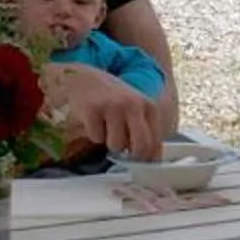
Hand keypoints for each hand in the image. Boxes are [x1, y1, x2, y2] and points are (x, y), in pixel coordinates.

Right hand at [43, 63, 160, 158]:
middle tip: (124, 152)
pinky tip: (94, 120)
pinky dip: (95, 135)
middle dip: (132, 156)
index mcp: (148, 105)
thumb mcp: (135, 110)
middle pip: (140, 147)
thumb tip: (154, 160)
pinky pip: (97, 138)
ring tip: (107, 126)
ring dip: (109, 142)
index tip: (139, 158)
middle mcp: (133, 104)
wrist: (84, 79)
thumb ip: (146, 131)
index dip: (147, 155)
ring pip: (116, 145)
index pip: (155, 141)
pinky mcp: (93, 110)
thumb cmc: (113, 99)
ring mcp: (113, 106)